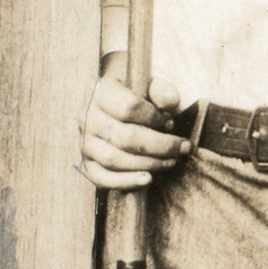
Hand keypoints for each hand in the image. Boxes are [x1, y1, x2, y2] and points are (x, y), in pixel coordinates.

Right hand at [80, 64, 189, 189]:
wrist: (112, 111)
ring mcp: (84, 143)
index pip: (128, 108)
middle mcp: (88, 118)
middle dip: (160, 145)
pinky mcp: (86, 163)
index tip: (170, 122)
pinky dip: (125, 182)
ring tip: (171, 162)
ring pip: (114, 159)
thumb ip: (161, 90)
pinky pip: (101, 178)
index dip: (154, 118)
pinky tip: (147, 179)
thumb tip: (170, 102)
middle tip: (182, 148)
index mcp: (101, 93)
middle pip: (125, 137)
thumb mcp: (147, 86)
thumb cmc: (134, 98)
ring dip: (148, 164)